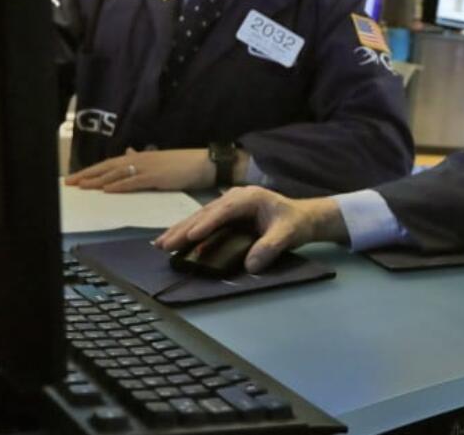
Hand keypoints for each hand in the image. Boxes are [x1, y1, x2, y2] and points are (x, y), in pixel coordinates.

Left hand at [64, 147, 214, 191]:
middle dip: (88, 175)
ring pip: (117, 174)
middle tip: (69, 182)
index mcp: (140, 157)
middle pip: (108, 167)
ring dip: (98, 181)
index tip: (76, 177)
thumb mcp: (160, 160)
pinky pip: (134, 182)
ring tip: (82, 187)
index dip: (92, 170)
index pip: (110, 163)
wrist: (205, 163)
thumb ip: (142, 159)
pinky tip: (107, 190)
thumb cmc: (184, 164)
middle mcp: (140, 160)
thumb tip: (129, 154)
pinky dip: (119, 186)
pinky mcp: (157, 177)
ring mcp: (148, 168)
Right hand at [153, 186, 346, 272]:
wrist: (303, 217)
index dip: (207, 223)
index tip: (191, 237)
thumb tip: (250, 265)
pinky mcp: (226, 214)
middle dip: (184, 229)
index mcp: (249, 197)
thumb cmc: (296, 223)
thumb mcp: (288, 234)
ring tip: (160, 244)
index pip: (224, 211)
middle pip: (206, 213)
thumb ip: (270, 247)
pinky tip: (173, 240)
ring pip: (200, 216)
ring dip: (180, 230)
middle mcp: (235, 197)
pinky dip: (187, 231)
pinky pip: (204, 221)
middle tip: (164, 244)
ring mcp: (229, 204)